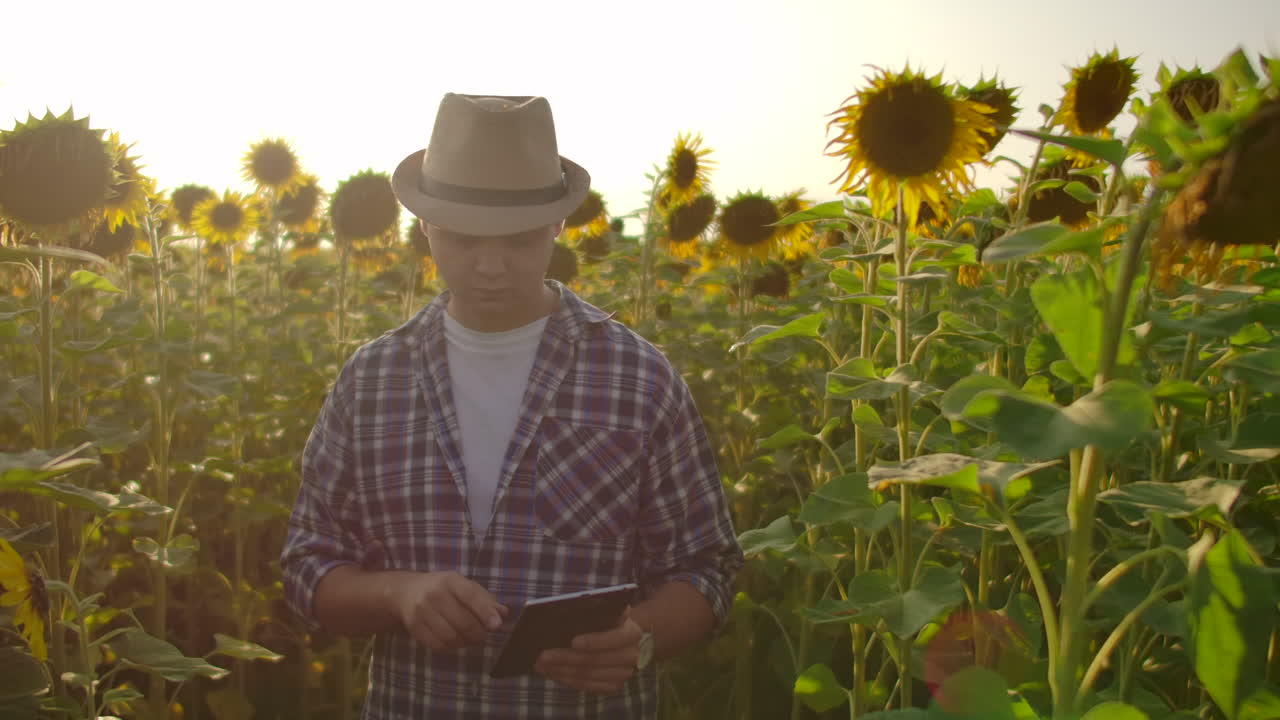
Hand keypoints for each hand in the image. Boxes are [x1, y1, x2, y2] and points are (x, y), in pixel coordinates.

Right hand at [389, 571, 507, 651]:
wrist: (407, 592)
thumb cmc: (443, 589)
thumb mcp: (464, 586)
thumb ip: (485, 599)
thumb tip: (503, 614)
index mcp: (450, 580)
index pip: (470, 596)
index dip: (485, 612)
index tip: (496, 625)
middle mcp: (434, 594)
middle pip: (463, 622)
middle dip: (478, 633)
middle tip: (482, 635)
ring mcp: (422, 612)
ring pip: (451, 637)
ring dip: (465, 642)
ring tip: (468, 638)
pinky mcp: (414, 627)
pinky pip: (438, 645)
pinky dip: (451, 647)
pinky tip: (454, 641)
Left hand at [534, 616, 644, 694]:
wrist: (619, 634)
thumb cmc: (605, 618)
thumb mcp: (604, 610)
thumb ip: (594, 610)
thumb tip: (567, 612)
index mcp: (632, 632)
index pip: (614, 638)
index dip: (594, 641)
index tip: (573, 641)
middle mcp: (632, 655)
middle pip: (595, 660)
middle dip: (566, 658)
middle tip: (543, 656)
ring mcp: (623, 673)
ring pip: (588, 675)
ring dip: (561, 670)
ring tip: (541, 665)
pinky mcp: (613, 686)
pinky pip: (587, 686)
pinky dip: (567, 679)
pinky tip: (551, 673)